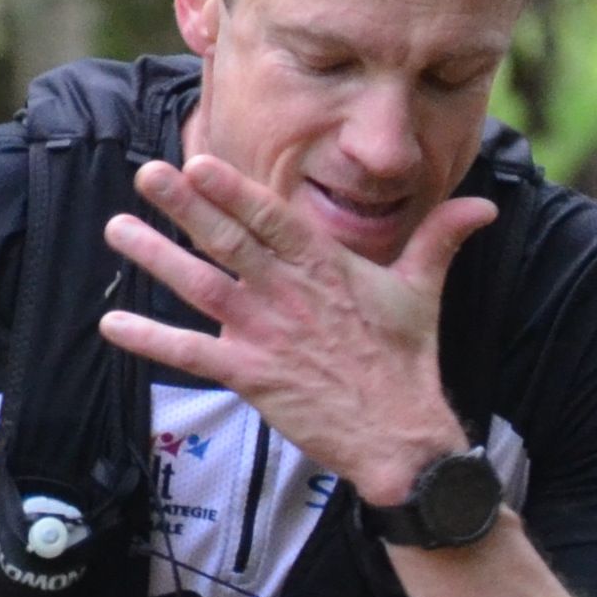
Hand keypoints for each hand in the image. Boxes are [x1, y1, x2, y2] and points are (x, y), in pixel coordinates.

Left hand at [94, 143, 492, 507]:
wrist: (399, 437)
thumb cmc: (406, 360)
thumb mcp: (423, 290)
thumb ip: (441, 238)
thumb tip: (483, 205)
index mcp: (326, 267)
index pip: (273, 218)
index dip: (234, 190)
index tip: (199, 160)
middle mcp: (290, 294)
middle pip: (229, 241)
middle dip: (186, 205)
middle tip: (147, 174)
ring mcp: (266, 334)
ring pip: (201, 287)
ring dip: (156, 258)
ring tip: (116, 228)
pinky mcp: (251, 375)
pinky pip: (191, 353)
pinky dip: (150, 339)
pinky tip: (112, 323)